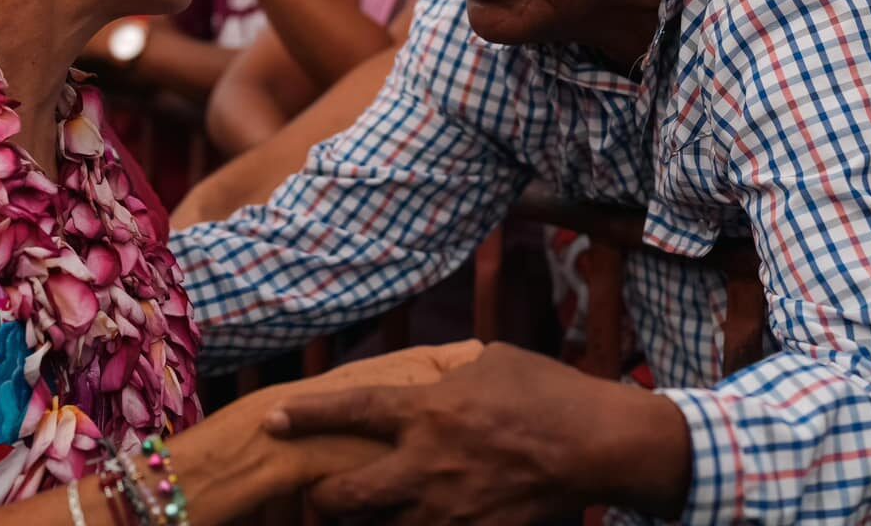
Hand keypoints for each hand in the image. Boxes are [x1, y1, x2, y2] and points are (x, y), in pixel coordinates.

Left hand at [265, 341, 688, 523]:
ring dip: (365, 525)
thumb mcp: (490, 360)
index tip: (273, 417)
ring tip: (363, 515)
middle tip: (318, 494)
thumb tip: (428, 368)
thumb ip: (448, 370)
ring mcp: (448, 509)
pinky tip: (418, 521)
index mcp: (428, 411)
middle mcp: (426, 464)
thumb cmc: (548, 391)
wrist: (598, 445)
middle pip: (345, 496)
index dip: (307, 414)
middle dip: (320, 500)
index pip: (352, 412)